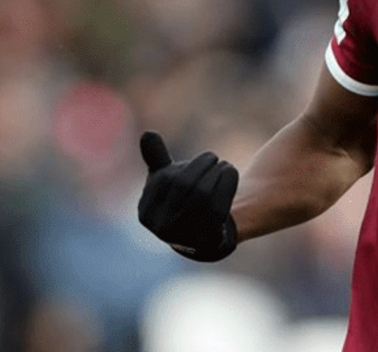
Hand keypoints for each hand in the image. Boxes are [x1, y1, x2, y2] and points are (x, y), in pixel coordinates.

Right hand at [137, 131, 238, 261]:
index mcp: (146, 211)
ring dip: (217, 175)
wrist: (200, 232)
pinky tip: (231, 175)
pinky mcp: (205, 242)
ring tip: (225, 166)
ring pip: (203, 198)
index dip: (190, 165)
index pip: (168, 180)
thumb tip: (148, 134)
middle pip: (186, 187)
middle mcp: (160, 228)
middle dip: (204, 168)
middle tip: (215, 158)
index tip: (208, 157)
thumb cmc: (180, 199)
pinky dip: (227, 188)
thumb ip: (156, 157)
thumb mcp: (165, 178)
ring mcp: (183, 238)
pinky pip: (218, 211)